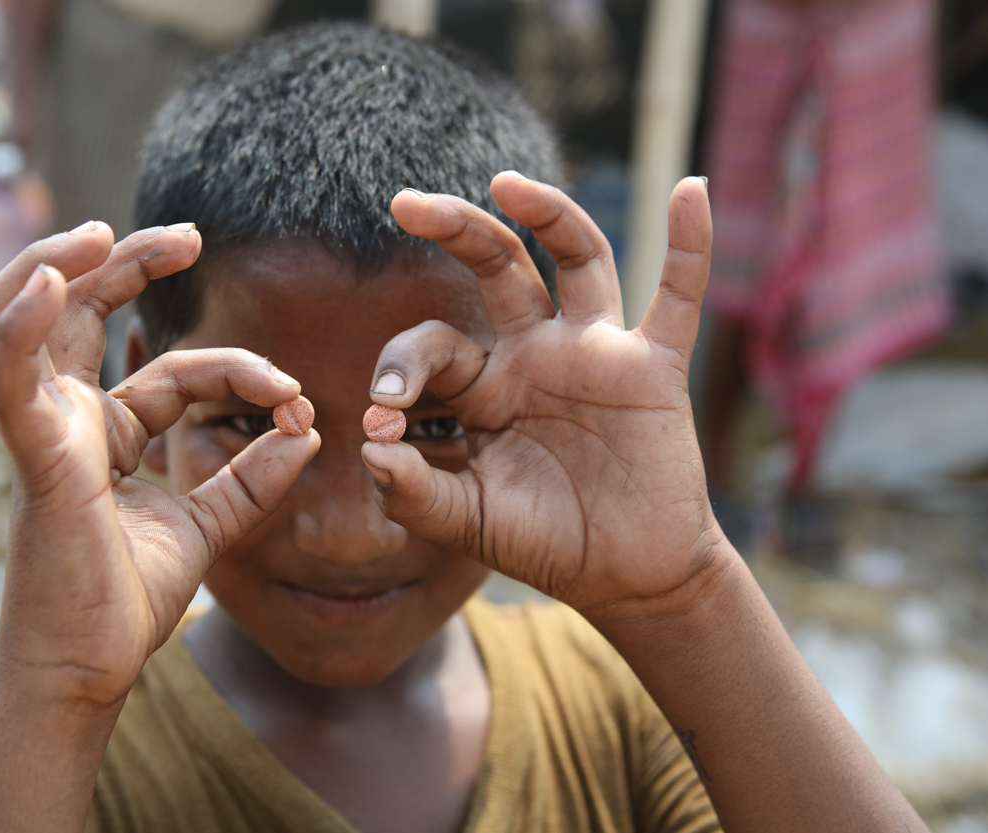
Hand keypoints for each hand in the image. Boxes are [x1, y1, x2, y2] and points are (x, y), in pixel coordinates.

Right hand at [0, 222, 319, 706]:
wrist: (89, 670)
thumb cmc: (128, 601)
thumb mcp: (208, 527)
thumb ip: (252, 480)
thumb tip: (307, 434)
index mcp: (107, 433)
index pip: (177, 373)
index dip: (242, 373)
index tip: (297, 398)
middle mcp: (67, 420)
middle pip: (81, 314)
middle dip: (126, 262)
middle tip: (188, 236)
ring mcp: (41, 433)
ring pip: (19, 322)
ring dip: (52, 268)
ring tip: (102, 233)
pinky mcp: (31, 457)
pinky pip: (7, 375)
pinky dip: (21, 323)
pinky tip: (54, 280)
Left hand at [361, 174, 723, 620]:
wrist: (623, 576)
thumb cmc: (541, 543)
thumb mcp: (464, 523)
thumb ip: (413, 493)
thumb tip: (368, 449)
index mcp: (482, 387)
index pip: (431, 346)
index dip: (399, 368)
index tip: (383, 412)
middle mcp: (534, 354)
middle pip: (496, 267)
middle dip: (454, 230)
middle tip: (404, 203)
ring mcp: (594, 354)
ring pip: (576, 260)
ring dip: (548, 214)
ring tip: (506, 183)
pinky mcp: (652, 369)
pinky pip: (677, 299)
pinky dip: (690, 246)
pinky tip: (691, 187)